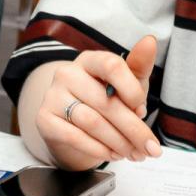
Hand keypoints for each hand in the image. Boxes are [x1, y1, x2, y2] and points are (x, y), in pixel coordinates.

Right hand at [34, 35, 161, 168]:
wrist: (72, 124)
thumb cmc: (105, 100)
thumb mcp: (126, 84)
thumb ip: (138, 67)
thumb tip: (149, 41)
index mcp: (89, 60)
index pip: (111, 65)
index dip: (131, 89)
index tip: (143, 109)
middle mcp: (67, 73)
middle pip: (105, 102)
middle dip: (134, 129)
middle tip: (151, 148)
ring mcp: (52, 96)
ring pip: (91, 122)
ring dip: (118, 142)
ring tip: (134, 153)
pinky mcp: (44, 119)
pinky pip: (74, 137)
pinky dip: (98, 149)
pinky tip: (113, 154)